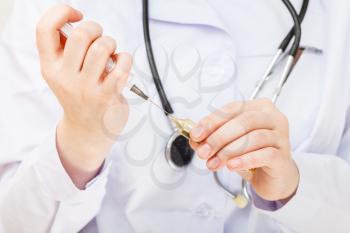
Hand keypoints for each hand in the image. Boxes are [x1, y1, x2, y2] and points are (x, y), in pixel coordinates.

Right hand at [36, 4, 131, 187]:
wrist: (88, 129)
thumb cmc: (79, 95)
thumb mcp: (62, 74)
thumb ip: (64, 50)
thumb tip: (73, 22)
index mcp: (50, 67)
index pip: (44, 29)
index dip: (61, 12)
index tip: (76, 15)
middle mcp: (65, 77)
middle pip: (81, 35)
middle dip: (96, 28)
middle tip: (98, 38)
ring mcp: (87, 88)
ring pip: (102, 48)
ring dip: (111, 43)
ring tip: (110, 53)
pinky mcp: (108, 95)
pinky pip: (122, 65)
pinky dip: (126, 59)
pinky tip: (121, 64)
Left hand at [190, 98, 298, 200]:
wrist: (274, 178)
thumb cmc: (252, 155)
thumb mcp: (229, 144)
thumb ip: (213, 139)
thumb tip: (195, 139)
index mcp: (258, 107)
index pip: (233, 109)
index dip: (212, 121)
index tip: (196, 135)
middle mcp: (273, 117)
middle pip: (244, 121)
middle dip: (219, 137)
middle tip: (203, 152)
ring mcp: (281, 136)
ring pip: (253, 138)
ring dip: (228, 151)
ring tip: (213, 163)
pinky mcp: (284, 156)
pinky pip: (264, 154)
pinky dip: (244, 159)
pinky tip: (231, 166)